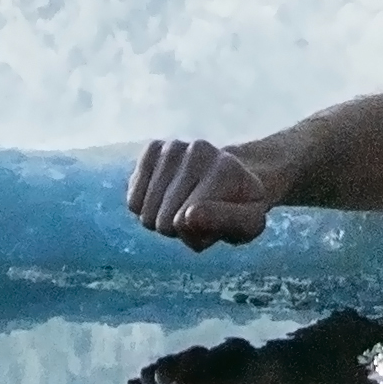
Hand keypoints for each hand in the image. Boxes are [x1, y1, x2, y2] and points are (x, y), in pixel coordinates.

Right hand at [128, 138, 275, 249]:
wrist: (232, 176)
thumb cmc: (241, 206)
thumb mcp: (249, 223)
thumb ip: (226, 222)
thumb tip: (186, 216)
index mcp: (226, 169)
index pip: (186, 224)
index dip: (199, 236)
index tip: (218, 223)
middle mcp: (199, 150)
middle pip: (162, 222)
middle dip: (179, 229)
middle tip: (202, 214)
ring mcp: (173, 147)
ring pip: (144, 213)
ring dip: (162, 220)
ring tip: (186, 205)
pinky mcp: (153, 149)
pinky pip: (133, 200)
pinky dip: (146, 207)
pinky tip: (167, 197)